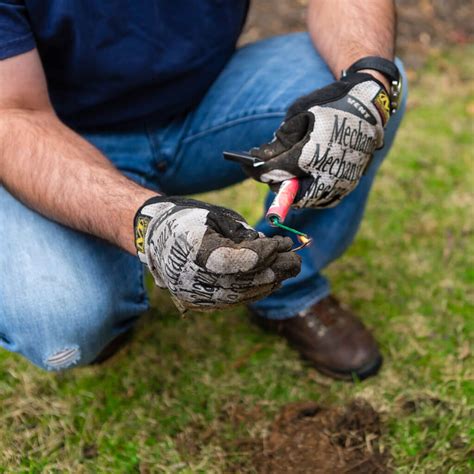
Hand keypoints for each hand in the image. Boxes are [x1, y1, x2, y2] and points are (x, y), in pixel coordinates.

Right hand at [134, 196, 300, 311]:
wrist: (154, 236)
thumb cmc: (188, 220)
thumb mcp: (216, 217)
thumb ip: (243, 235)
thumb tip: (272, 249)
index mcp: (195, 251)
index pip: (240, 260)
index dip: (265, 253)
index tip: (282, 244)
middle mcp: (193, 277)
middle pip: (245, 281)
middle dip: (276, 269)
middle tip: (296, 260)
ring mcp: (194, 293)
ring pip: (242, 295)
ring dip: (269, 283)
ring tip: (286, 270)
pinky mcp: (198, 302)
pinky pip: (233, 300)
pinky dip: (254, 291)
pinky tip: (269, 281)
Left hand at [244, 72, 390, 207]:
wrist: (370, 103)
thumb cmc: (331, 104)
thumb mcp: (300, 114)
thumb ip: (280, 139)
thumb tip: (263, 157)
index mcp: (309, 156)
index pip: (274, 171)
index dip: (257, 169)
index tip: (246, 165)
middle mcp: (324, 175)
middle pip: (289, 192)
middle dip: (275, 181)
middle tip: (266, 171)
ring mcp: (339, 183)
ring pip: (307, 199)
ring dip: (292, 189)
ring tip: (282, 174)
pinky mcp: (349, 185)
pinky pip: (324, 198)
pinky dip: (310, 192)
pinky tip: (302, 178)